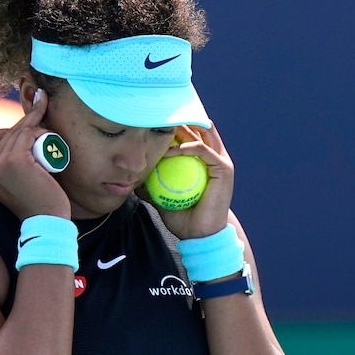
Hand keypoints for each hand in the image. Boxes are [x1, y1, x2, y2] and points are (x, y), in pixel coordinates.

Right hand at [0, 90, 70, 219]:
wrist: (47, 222)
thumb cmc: (38, 204)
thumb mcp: (17, 184)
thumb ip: (13, 169)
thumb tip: (24, 144)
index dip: (9, 128)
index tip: (27, 124)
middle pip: (6, 132)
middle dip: (25, 121)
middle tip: (41, 105)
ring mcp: (0, 164)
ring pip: (18, 131)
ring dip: (34, 124)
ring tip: (49, 128)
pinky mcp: (16, 160)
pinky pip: (28, 134)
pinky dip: (39, 130)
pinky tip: (48, 134)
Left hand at [152, 122, 234, 238]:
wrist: (199, 235)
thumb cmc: (183, 216)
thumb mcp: (161, 196)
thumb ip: (150, 184)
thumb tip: (131, 178)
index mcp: (201, 160)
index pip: (188, 134)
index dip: (173, 126)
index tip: (153, 123)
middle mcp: (213, 156)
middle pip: (197, 129)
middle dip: (179, 122)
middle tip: (158, 120)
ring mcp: (220, 161)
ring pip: (203, 134)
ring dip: (183, 130)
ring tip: (163, 130)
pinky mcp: (223, 168)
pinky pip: (205, 151)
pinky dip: (189, 147)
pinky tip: (173, 150)